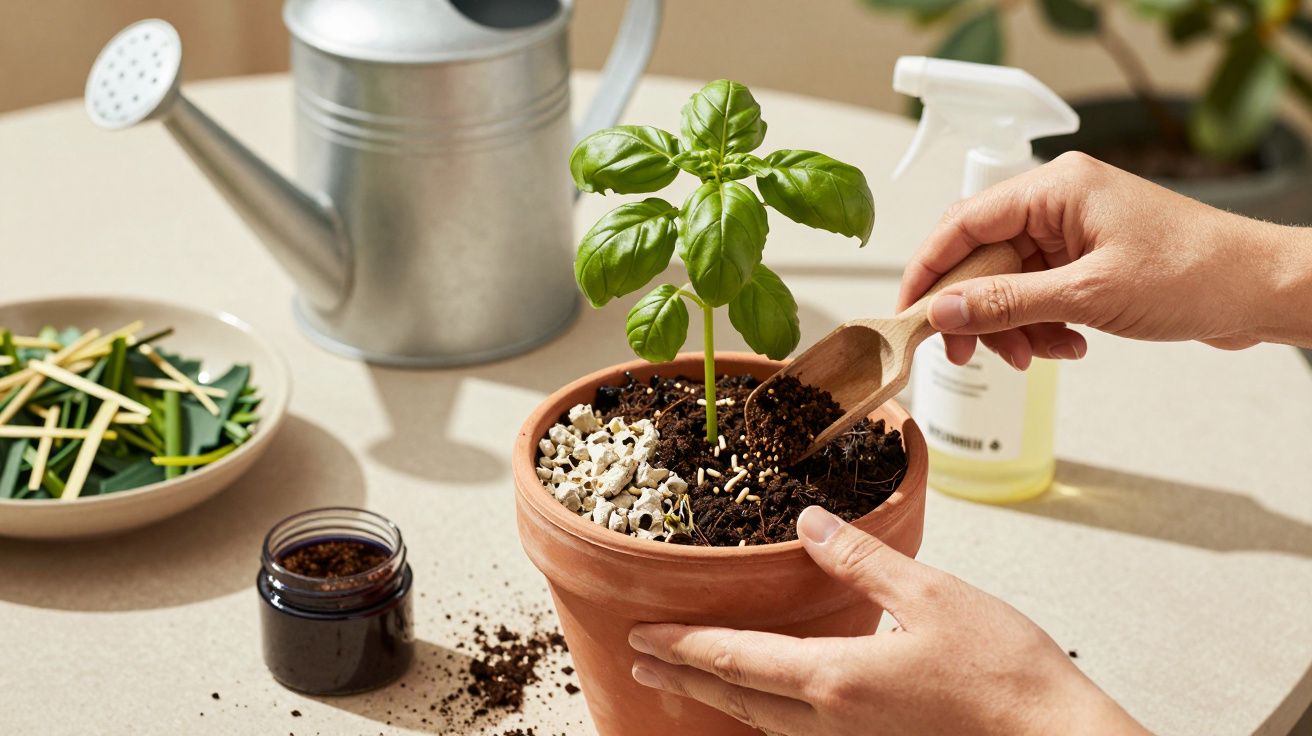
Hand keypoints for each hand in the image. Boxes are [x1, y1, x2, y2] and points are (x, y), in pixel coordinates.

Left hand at [628, 506, 1147, 735]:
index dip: (683, 647)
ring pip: (765, 724)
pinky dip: (766, 717)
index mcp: (837, 679)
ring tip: (689, 683)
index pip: (735, 659)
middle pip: (737, 699)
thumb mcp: (932, 595)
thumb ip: (863, 560)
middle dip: (683, 680)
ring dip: (720, 699)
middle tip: (640, 667)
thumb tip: (811, 524)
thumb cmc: (1006, 676)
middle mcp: (833, 722)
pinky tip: (770, 706)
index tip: (642, 638)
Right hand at [898, 152, 1311, 367]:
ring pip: (1009, 283)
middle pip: (982, 258)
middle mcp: (1058, 203)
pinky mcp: (1087, 260)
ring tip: (1041, 356)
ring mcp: (1073, 232)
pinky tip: (1071, 346)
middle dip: (977, 311)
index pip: (963, 223)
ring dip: (1015, 326)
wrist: (1261, 291)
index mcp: (1055, 189)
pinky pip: (1038, 294)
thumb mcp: (1088, 295)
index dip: (929, 269)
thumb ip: (1007, 303)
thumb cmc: (1194, 274)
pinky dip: (1043, 325)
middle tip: (969, 355)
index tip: (909, 313)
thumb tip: (942, 312)